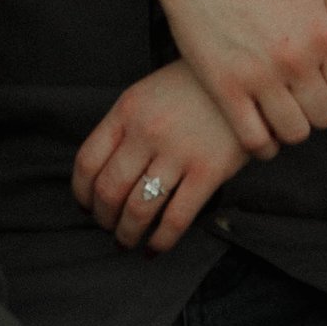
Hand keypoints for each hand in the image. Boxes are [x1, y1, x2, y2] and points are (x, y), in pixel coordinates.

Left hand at [74, 61, 249, 250]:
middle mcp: (147, 132)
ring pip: (138, 210)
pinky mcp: (208, 171)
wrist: (244, 78)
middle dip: (104, 219)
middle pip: (109, 191)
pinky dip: (161, 241)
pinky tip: (156, 248)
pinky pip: (176, 219)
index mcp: (127, 111)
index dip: (82, 193)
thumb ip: (124, 127)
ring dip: (127, 235)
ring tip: (127, 242)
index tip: (86, 206)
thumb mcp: (148, 93)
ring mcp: (178, 152)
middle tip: (109, 228)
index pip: (87, 162)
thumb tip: (101, 175)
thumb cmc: (192, 88)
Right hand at [159, 0, 326, 153]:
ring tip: (284, 111)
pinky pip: (255, 140)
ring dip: (293, 128)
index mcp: (322, 34)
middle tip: (304, 95)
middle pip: (325, 117)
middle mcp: (295, 59)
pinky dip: (264, 146)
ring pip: (295, 132)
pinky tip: (263, 132)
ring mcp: (260, 77)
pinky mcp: (226, 90)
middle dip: (319, 109)